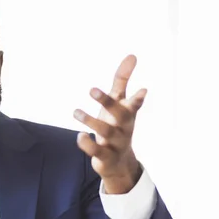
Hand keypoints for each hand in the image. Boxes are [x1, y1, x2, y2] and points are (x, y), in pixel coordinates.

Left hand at [73, 54, 145, 193]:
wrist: (119, 163)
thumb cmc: (118, 125)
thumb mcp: (120, 103)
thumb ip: (123, 80)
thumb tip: (132, 55)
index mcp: (127, 113)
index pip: (133, 104)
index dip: (137, 98)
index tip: (142, 90)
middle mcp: (123, 127)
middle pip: (119, 114)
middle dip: (106, 102)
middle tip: (91, 89)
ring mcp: (115, 143)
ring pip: (104, 131)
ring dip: (90, 120)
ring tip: (75, 112)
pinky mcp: (105, 156)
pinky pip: (96, 151)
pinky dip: (87, 144)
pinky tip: (80, 136)